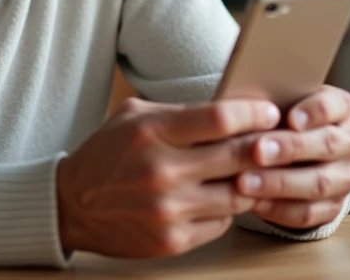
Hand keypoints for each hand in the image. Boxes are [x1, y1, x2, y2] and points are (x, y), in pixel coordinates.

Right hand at [56, 97, 280, 257]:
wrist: (71, 205)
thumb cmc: (107, 153)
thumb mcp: (135, 116)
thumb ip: (181, 111)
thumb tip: (233, 108)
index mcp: (152, 132)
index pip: (220, 118)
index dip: (253, 114)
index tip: (269, 113)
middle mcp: (162, 171)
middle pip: (238, 156)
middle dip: (265, 146)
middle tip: (278, 140)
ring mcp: (169, 210)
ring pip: (238, 194)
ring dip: (252, 181)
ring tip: (256, 170)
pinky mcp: (172, 240)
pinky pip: (222, 222)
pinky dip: (228, 208)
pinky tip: (224, 195)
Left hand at [235, 85, 349, 229]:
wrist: (291, 154)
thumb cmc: (281, 120)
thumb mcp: (279, 103)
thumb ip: (270, 102)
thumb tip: (243, 102)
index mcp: (341, 108)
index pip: (336, 105)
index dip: (315, 111)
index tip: (290, 119)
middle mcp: (349, 142)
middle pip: (327, 144)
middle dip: (290, 148)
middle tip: (257, 151)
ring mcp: (344, 176)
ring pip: (319, 183)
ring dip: (279, 184)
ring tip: (245, 182)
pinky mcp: (333, 206)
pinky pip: (309, 213)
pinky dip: (280, 210)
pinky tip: (255, 203)